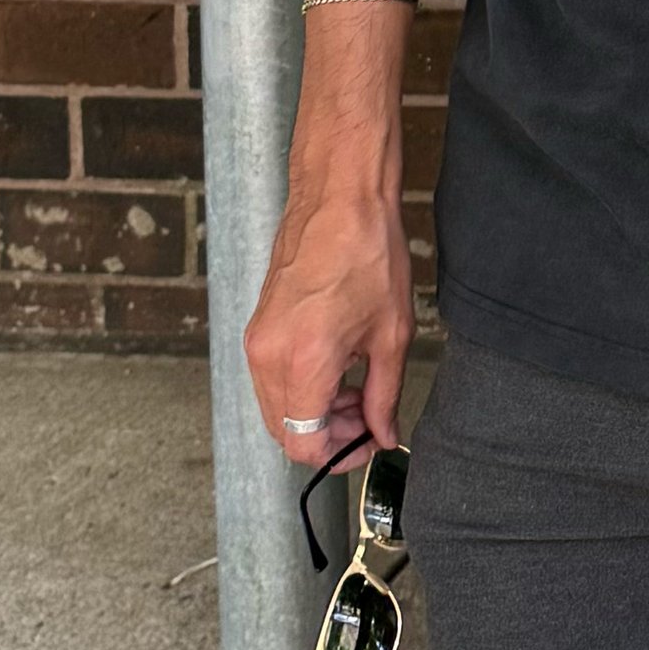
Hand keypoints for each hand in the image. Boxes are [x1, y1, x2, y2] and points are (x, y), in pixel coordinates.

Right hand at [244, 174, 412, 468]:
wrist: (340, 196)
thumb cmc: (369, 251)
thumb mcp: (392, 333)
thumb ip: (384, 394)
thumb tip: (382, 433)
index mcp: (303, 361)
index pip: (304, 444)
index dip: (340, 454)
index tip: (368, 440)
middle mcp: (268, 355)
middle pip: (285, 430)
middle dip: (328, 434)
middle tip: (367, 415)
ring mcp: (257, 339)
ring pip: (277, 407)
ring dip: (314, 411)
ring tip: (356, 387)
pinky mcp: (256, 326)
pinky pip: (271, 378)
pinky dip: (300, 386)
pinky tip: (336, 363)